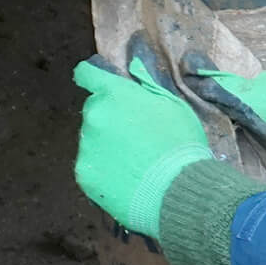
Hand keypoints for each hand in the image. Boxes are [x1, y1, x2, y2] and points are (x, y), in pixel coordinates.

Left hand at [73, 40, 214, 238]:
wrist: (177, 190)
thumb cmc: (181, 143)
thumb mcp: (173, 106)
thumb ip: (146, 90)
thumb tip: (134, 74)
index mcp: (115, 94)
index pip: (87, 75)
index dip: (90, 77)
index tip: (96, 84)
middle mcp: (94, 115)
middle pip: (94, 110)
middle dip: (108, 118)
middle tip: (133, 136)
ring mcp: (86, 146)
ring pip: (92, 140)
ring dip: (106, 145)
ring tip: (134, 163)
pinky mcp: (84, 174)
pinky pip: (92, 166)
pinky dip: (104, 170)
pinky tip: (126, 179)